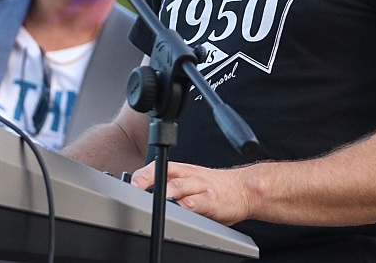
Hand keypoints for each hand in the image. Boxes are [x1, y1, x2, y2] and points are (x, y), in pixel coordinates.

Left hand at [130, 161, 252, 225]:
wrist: (244, 189)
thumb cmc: (215, 188)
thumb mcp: (191, 181)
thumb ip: (172, 185)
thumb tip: (148, 195)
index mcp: (183, 170)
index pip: (159, 167)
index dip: (143, 174)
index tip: (130, 182)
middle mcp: (190, 176)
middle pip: (166, 174)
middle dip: (148, 180)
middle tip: (135, 189)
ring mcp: (201, 188)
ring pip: (180, 186)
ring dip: (166, 191)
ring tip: (153, 197)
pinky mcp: (212, 201)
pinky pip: (197, 202)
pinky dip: (186, 205)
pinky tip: (179, 208)